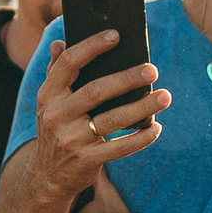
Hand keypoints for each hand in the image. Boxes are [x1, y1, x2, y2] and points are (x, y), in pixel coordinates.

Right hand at [28, 32, 168, 198]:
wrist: (47, 177)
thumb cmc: (55, 130)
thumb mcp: (48, 103)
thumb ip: (55, 73)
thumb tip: (59, 42)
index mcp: (48, 95)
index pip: (69, 63)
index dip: (92, 46)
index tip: (116, 35)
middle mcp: (57, 115)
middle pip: (96, 90)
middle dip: (127, 78)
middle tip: (152, 69)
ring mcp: (71, 139)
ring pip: (113, 119)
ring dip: (142, 107)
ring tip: (165, 96)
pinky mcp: (87, 161)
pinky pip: (120, 147)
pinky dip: (141, 138)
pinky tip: (156, 128)